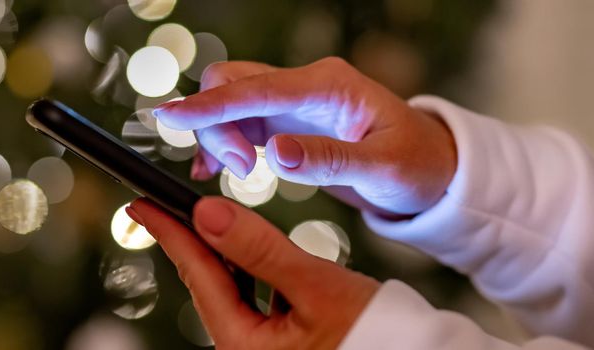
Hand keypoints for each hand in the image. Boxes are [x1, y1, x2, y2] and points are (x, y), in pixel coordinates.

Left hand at [126, 197, 378, 349]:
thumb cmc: (373, 336)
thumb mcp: (316, 286)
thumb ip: (260, 249)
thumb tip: (208, 213)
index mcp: (245, 345)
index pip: (198, 276)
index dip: (170, 234)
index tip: (142, 204)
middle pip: (209, 285)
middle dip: (190, 242)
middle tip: (164, 206)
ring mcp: (263, 348)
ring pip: (231, 291)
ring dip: (221, 255)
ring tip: (206, 223)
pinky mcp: (280, 341)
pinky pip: (253, 300)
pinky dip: (250, 272)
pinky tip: (253, 254)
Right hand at [153, 57, 456, 215]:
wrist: (428, 166)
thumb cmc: (415, 164)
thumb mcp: (383, 168)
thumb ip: (328, 159)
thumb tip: (274, 153)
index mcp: (328, 86)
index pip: (257, 86)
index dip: (211, 104)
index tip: (170, 117)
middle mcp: (304, 86)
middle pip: (232, 85)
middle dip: (217, 124)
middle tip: (242, 172)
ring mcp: (292, 102)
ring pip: (228, 104)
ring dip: (217, 137)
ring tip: (236, 176)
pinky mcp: (286, 122)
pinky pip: (238, 123)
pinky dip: (221, 144)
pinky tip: (216, 171)